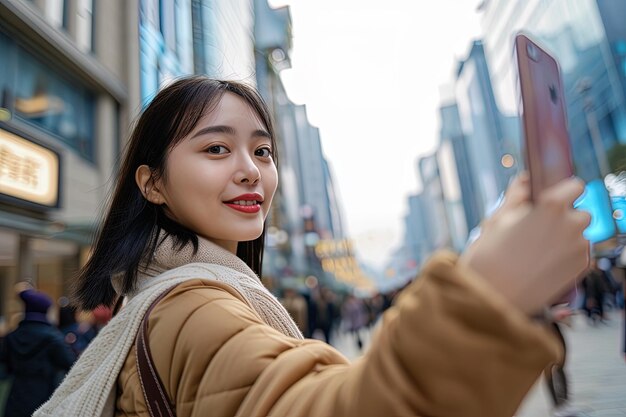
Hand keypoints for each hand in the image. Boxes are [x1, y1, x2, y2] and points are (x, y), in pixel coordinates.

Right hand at [460, 174, 590, 315]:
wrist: (492, 297)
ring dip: (566, 237)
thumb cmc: (490, 256)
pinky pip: (580, 253)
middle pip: (579, 212)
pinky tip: (543, 263)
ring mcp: (579, 248)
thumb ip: (516, 195)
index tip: (551, 199)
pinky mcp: (581, 268)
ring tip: (537, 250)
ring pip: (580, 234)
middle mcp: (571, 224)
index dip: (562, 191)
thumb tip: (524, 179)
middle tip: (536, 230)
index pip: (575, 186)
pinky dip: (567, 255)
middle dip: (563, 218)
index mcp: (551, 206)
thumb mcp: (497, 219)